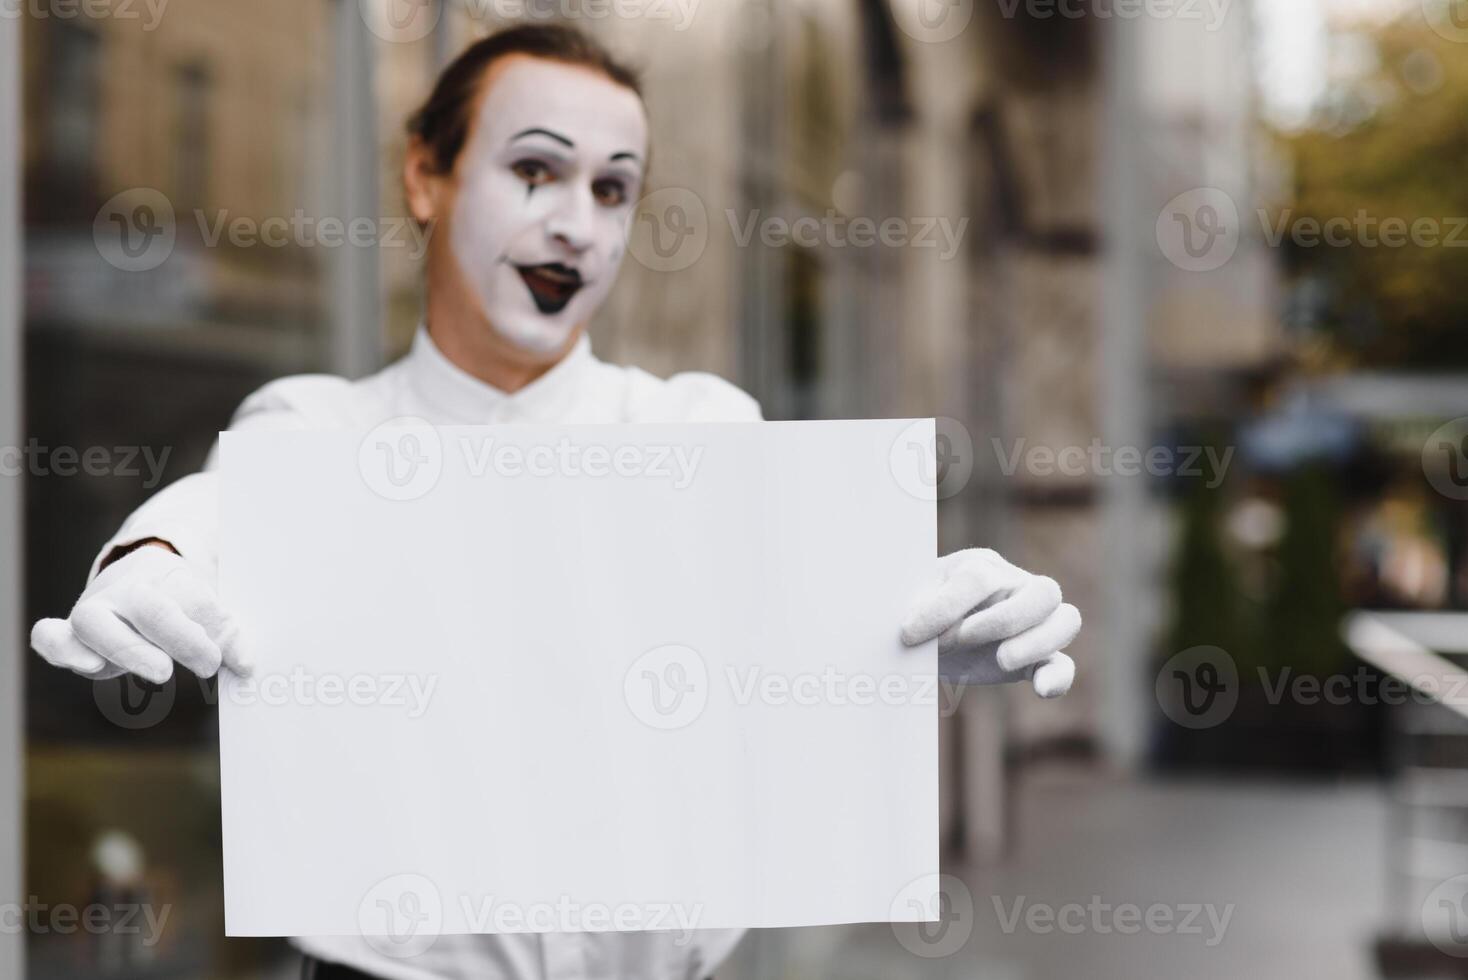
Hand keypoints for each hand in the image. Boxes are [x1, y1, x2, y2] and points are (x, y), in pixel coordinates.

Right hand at [31, 545, 250, 683]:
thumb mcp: (205, 610)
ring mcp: (93, 609)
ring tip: (162, 671)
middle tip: (208, 665)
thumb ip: (223, 633)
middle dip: (180, 637)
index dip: (217, 630)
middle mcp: (126, 587)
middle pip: (147, 606)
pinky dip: (61, 649)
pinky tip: (88, 666)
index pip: (193, 598)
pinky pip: (49, 637)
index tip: (239, 661)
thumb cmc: (176, 603)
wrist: (134, 583)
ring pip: (94, 621)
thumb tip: (247, 666)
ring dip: (128, 649)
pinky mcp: (70, 634)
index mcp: (167, 574)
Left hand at [900, 548, 1079, 697]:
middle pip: (1044, 591)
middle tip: (963, 638)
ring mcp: (1033, 623)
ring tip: (1000, 659)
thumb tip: (913, 630)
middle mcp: (1016, 588)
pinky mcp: (1035, 660)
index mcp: (981, 566)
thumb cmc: (914, 615)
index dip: (946, 608)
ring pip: (1066, 620)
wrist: (918, 643)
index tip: (909, 634)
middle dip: (1003, 620)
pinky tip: (1041, 689)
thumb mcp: (909, 606)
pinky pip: (1063, 666)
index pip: (979, 579)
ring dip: (1036, 643)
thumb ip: (917, 612)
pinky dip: (1057, 677)